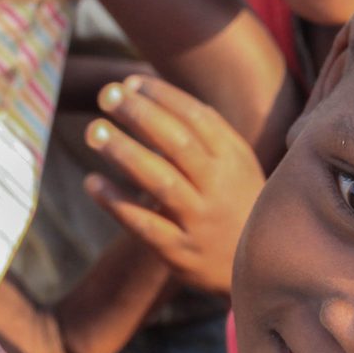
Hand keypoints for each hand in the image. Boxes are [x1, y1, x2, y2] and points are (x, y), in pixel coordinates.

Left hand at [84, 75, 265, 295]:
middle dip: (141, 114)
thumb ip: (207, 131)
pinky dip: (117, 203)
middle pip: (178, 143)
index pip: (198, 118)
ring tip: (93, 131)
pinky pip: (145, 225)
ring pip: (160, 181)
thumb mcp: (237, 165)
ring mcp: (200, 221)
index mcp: (233, 160)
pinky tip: (91, 182)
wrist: (261, 270)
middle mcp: (219, 188)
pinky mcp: (181, 253)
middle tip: (106, 94)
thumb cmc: (238, 203)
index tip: (130, 82)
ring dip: (125, 153)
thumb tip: (156, 90)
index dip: (163, 97)